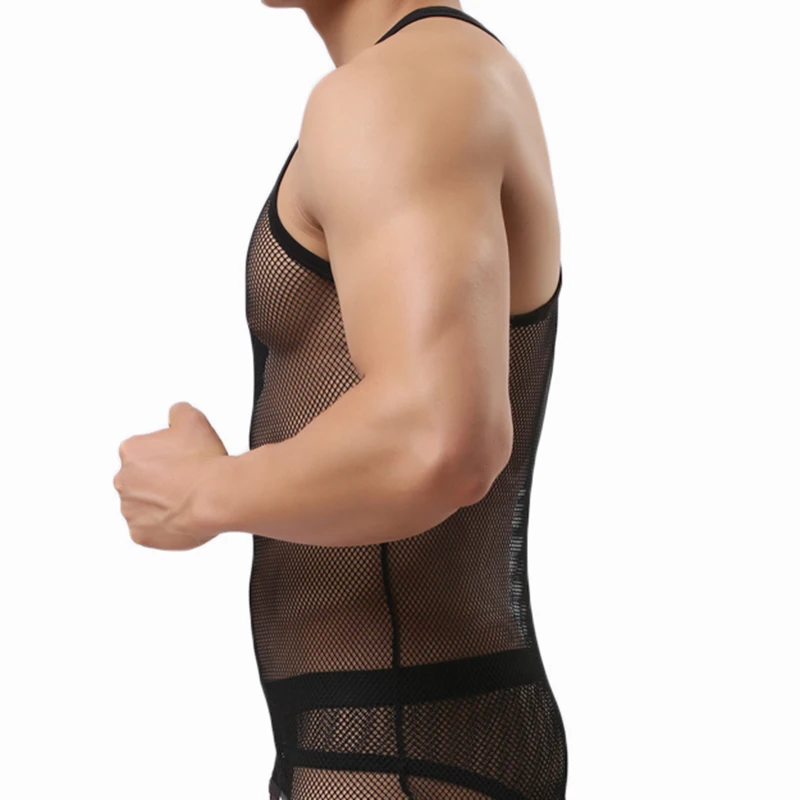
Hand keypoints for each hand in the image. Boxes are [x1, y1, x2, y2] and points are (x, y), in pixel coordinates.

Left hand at [114, 402, 228, 550]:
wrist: (215, 496)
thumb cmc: (203, 461)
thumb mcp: (193, 419)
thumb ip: (178, 412)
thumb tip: (176, 413)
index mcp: (131, 451)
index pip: (142, 451)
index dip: (166, 455)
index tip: (181, 459)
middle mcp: (123, 480)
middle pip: (140, 479)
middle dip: (159, 481)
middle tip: (186, 480)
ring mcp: (130, 510)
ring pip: (144, 506)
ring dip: (161, 503)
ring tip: (189, 500)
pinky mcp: (140, 534)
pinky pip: (150, 530)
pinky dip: (164, 526)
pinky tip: (184, 516)